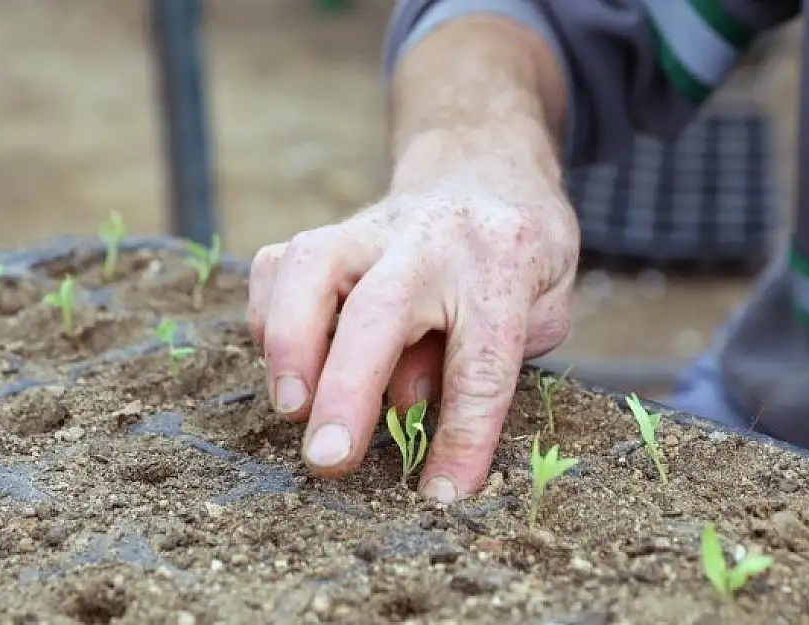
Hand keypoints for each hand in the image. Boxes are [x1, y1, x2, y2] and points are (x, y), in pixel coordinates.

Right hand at [246, 165, 578, 501]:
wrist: (482, 168)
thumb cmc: (515, 256)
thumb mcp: (541, 306)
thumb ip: (489, 356)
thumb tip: (405, 403)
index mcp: (502, 265)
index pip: (482, 361)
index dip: (462, 435)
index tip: (439, 495)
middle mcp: (430, 240)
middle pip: (379, 309)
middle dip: (347, 389)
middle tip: (328, 458)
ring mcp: (369, 228)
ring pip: (310, 267)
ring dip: (289, 343)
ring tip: (290, 407)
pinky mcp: (326, 232)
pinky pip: (278, 265)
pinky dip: (267, 317)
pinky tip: (282, 362)